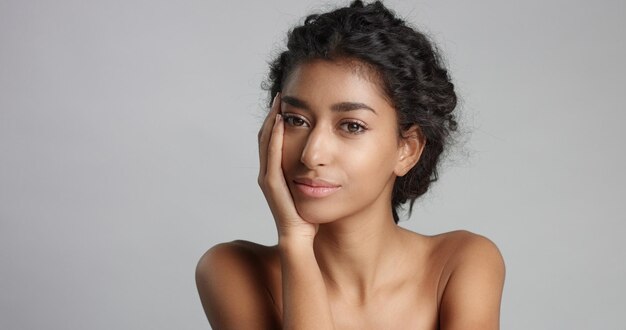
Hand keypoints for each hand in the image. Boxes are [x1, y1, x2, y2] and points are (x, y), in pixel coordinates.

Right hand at [258, 93, 317, 240]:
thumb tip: (328, 156)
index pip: (273, 138)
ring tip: (279, 101)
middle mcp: (268, 172)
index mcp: (276, 171)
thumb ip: (314, 171)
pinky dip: (274, 137)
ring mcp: (268, 177)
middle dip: (273, 114)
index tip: (288, 101)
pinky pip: (271, 155)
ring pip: (265, 141)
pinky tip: (280, 122)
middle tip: (281, 94)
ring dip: (271, 120)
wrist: (301, 238)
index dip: (278, 119)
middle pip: (266, 135)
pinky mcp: (272, 183)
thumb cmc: (309, 215)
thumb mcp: (312, 186)